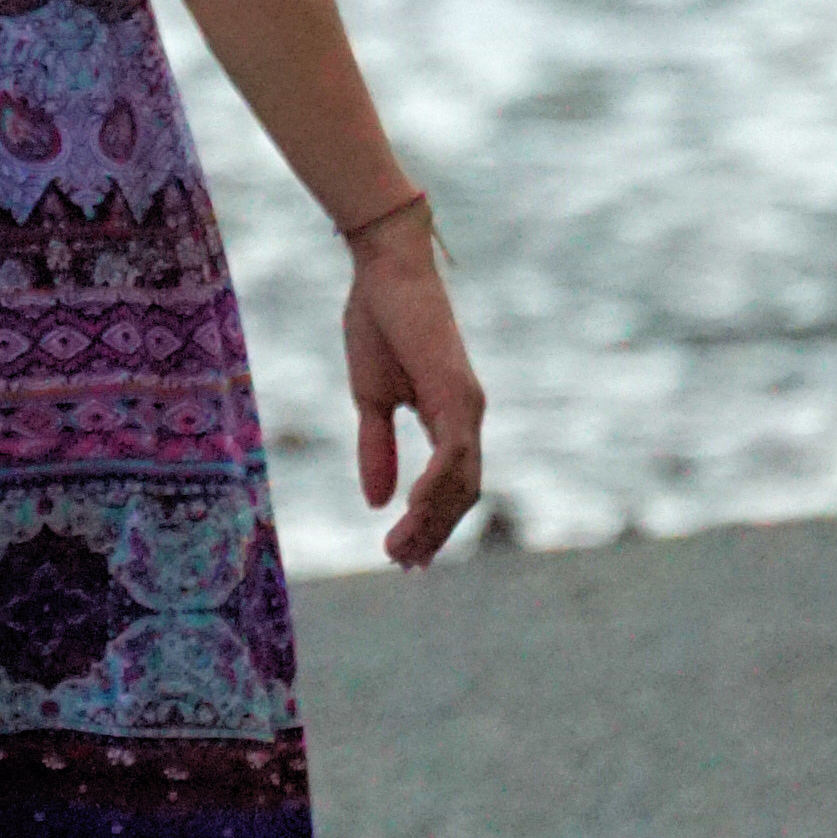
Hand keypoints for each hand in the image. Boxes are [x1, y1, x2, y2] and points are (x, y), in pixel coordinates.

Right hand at [344, 219, 484, 568]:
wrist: (384, 271)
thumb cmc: (378, 324)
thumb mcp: (370, 400)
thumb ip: (377, 450)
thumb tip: (377, 503)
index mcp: (449, 418)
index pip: (451, 486)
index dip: (431, 524)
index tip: (404, 557)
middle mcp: (467, 416)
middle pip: (462, 494)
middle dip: (433, 534)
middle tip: (401, 565)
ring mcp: (465, 405)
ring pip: (462, 482)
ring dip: (431, 520)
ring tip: (399, 550)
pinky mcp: (455, 391)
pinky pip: (453, 453)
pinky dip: (436, 485)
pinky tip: (411, 508)